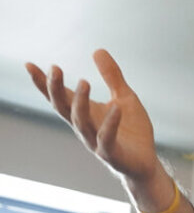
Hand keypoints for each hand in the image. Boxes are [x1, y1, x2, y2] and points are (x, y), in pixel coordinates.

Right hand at [26, 49, 159, 183]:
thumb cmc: (132, 131)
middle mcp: (85, 127)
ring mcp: (96, 142)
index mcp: (85, 113)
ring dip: (80, 102)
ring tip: (84, 81)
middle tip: (55, 68)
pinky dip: (110, 123)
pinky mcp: (111, 154)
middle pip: (63, 107)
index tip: (29, 65)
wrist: (145, 163)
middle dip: (55, 89)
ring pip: (81, 121)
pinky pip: (107, 138)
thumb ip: (112, 76)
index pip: (59, 96)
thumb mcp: (124, 97)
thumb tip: (98, 49)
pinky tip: (116, 109)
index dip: (43, 83)